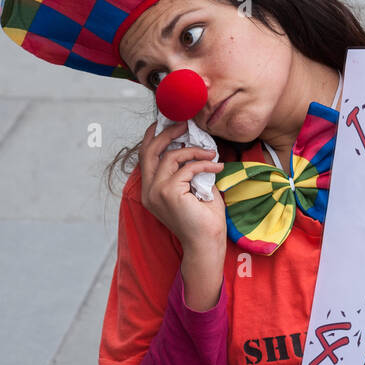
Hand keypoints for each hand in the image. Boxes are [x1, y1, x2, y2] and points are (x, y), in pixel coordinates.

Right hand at [137, 121, 226, 250]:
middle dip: (168, 133)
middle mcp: (148, 190)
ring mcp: (156, 192)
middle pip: (150, 151)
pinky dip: (204, 163)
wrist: (207, 242)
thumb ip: (188, 169)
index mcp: (150, 190)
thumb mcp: (194, 187)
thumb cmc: (203, 217)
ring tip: (212, 153)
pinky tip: (218, 166)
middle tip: (186, 124)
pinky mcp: (169, 192)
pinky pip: (188, 168)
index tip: (168, 122)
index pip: (145, 156)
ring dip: (194, 150)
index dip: (154, 136)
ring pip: (171, 157)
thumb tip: (195, 145)